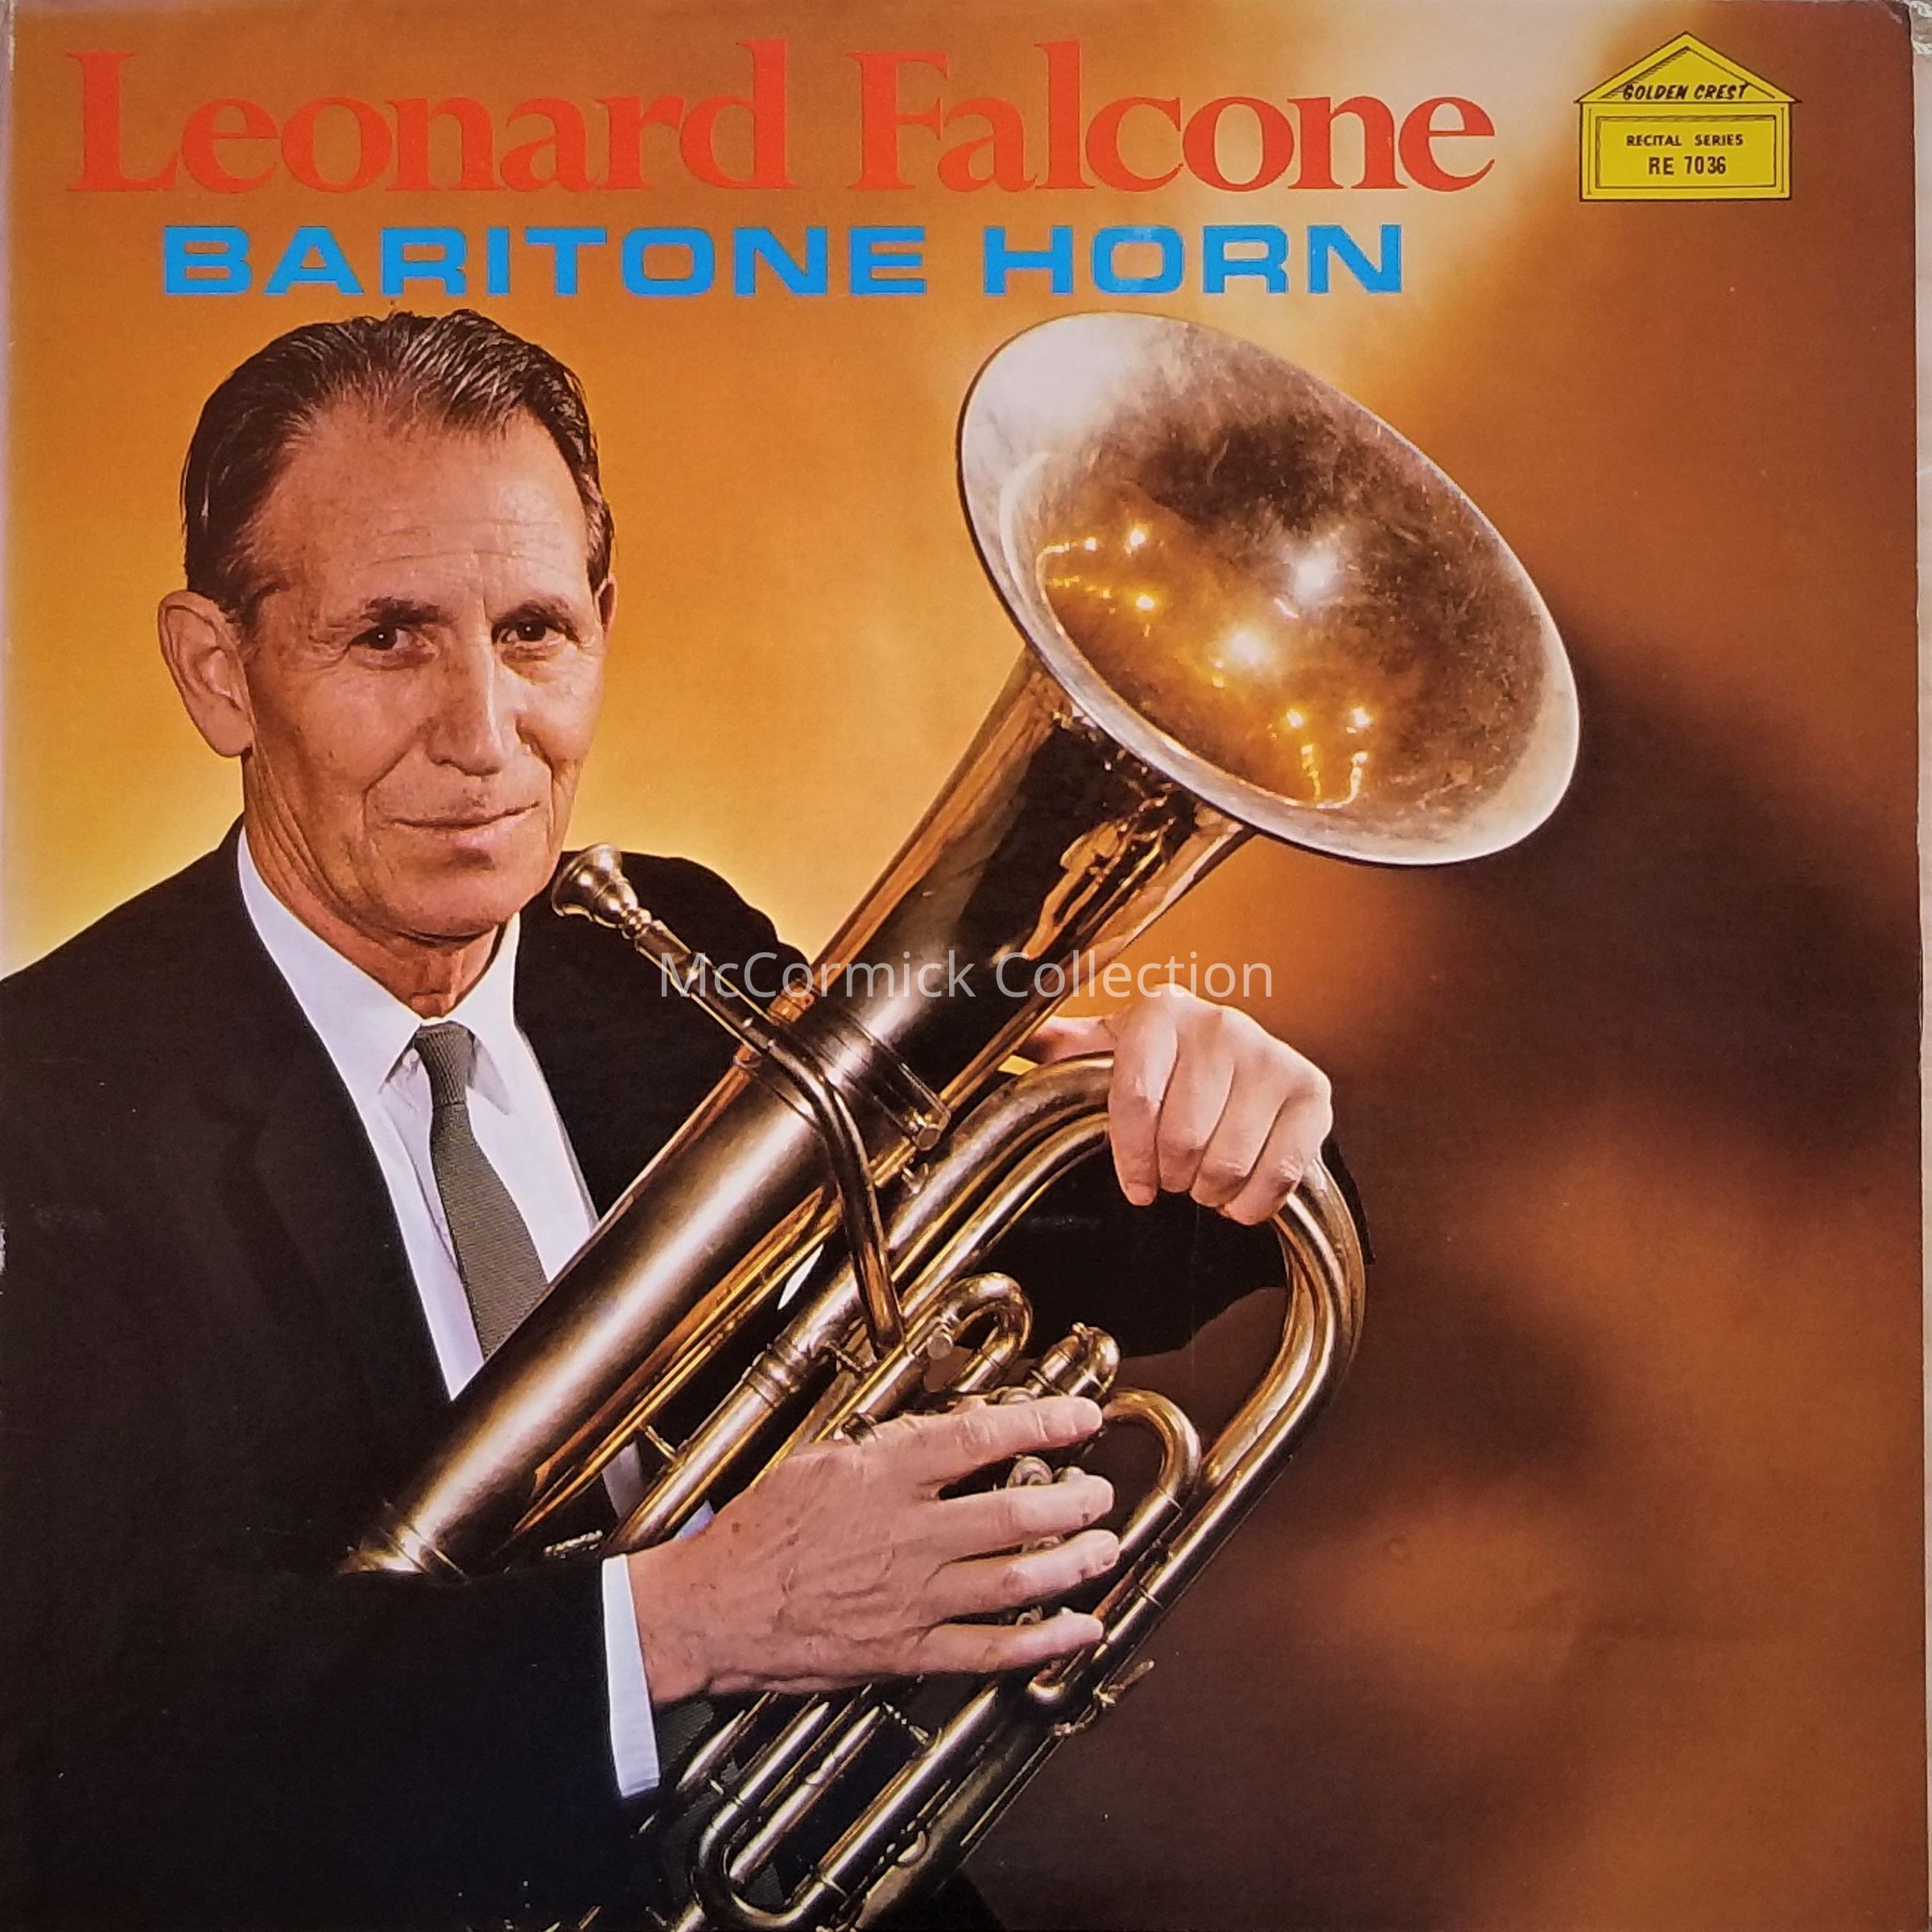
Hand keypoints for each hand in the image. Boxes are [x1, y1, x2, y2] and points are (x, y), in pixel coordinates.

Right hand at [625, 1396, 1116, 1700]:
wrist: (714, 1610)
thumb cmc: (759, 1532)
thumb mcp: (818, 1461)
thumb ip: (884, 1447)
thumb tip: (942, 1433)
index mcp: (883, 1477)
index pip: (979, 1439)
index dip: (1042, 1425)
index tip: (1083, 1417)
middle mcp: (908, 1535)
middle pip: (1013, 1513)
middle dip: (1072, 1501)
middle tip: (1100, 1494)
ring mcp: (912, 1598)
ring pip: (1015, 1579)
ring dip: (1072, 1563)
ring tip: (1104, 1547)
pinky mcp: (908, 1652)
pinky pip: (992, 1650)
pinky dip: (1046, 1641)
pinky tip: (1082, 1627)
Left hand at [1028, 985, 1331, 1224]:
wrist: (1246, 1067)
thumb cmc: (1167, 1065)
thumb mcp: (1112, 1053)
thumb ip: (1063, 1050)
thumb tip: (1009, 1040)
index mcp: (1162, 1011)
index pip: (1135, 1098)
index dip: (1132, 1156)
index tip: (1135, 1185)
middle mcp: (1221, 1024)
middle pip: (1183, 1138)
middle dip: (1173, 1175)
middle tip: (1174, 1176)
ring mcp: (1272, 1055)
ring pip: (1228, 1161)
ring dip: (1210, 1191)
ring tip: (1203, 1180)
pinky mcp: (1313, 1092)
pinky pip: (1279, 1171)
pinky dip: (1253, 1202)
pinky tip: (1239, 1194)